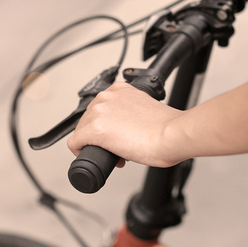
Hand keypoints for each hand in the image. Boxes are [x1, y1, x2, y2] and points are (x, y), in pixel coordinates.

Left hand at [67, 82, 186, 167]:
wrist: (171, 135)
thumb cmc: (167, 127)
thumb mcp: (147, 108)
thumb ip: (134, 111)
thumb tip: (128, 127)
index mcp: (120, 90)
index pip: (101, 108)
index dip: (108, 126)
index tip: (118, 135)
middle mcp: (107, 97)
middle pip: (89, 120)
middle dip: (101, 136)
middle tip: (119, 147)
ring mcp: (99, 112)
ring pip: (82, 131)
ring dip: (94, 144)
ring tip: (115, 153)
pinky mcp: (94, 130)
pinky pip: (75, 143)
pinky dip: (81, 152)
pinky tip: (94, 156)